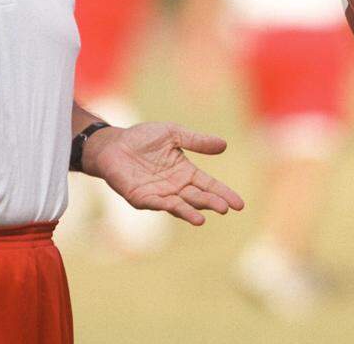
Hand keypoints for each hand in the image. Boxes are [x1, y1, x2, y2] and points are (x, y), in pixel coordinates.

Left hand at [82, 122, 244, 225]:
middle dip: (211, 203)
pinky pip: (156, 203)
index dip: (223, 193)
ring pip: (179, 205)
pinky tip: (176, 207)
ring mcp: (159, 194)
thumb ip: (196, 141)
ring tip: (203, 219)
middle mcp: (175, 187)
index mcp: (185, 172)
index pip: (209, 185)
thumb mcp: (174, 134)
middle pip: (197, 197)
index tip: (239, 204)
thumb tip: (224, 145)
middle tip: (226, 208)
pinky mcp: (141, 198)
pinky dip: (167, 206)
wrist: (114, 143)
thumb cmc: (143, 138)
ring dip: (191, 212)